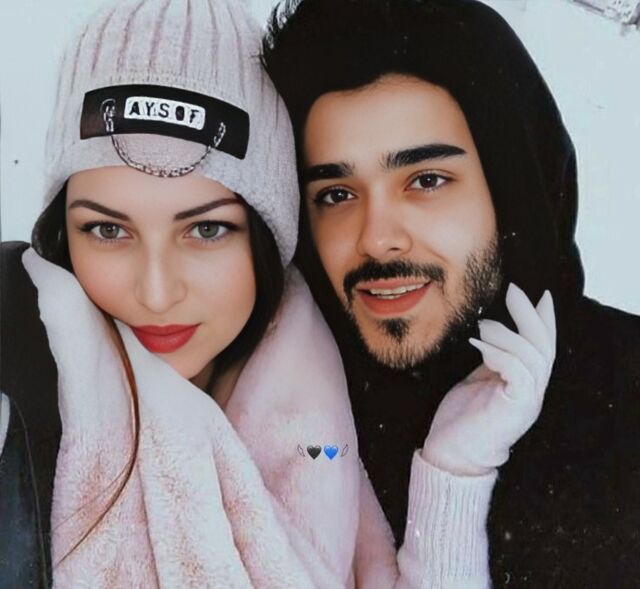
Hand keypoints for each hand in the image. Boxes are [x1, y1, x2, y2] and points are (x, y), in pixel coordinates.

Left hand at [422, 283, 555, 475]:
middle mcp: (532, 392)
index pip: (542, 347)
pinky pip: (518, 371)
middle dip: (531, 315)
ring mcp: (527, 402)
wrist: (450, 453)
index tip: (539, 295)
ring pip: (533, 357)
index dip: (544, 320)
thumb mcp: (478, 379)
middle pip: (544, 348)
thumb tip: (491, 332)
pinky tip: (479, 343)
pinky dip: (500, 352)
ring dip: (508, 333)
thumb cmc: (461, 418)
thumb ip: (492, 360)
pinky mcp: (516, 408)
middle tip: (514, 291)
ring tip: (483, 323)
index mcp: (525, 384)